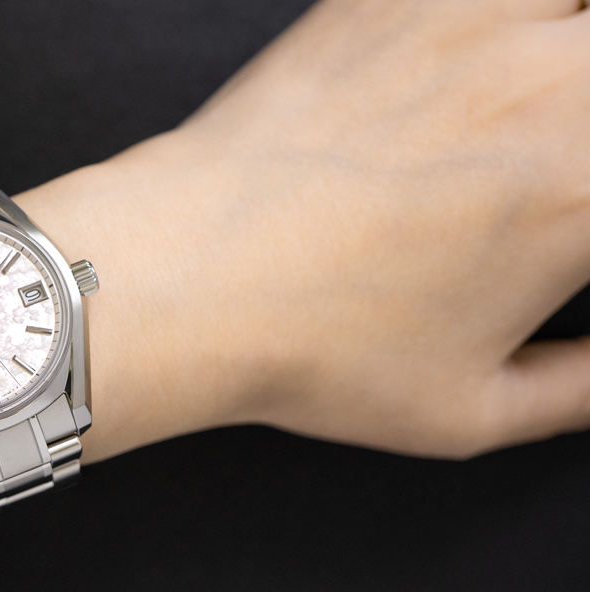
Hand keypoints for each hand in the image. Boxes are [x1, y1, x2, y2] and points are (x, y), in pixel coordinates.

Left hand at [0, 0, 589, 532]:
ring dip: (560, 52)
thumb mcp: (468, 410)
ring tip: (528, 101)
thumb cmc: (311, 347)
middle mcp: (548, 86)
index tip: (572, 224)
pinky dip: (489, 21)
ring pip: (566, 10)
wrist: (183, 275)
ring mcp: (469, 25)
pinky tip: (460, 66)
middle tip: (552, 166)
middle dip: (586, 119)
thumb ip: (580, 388)